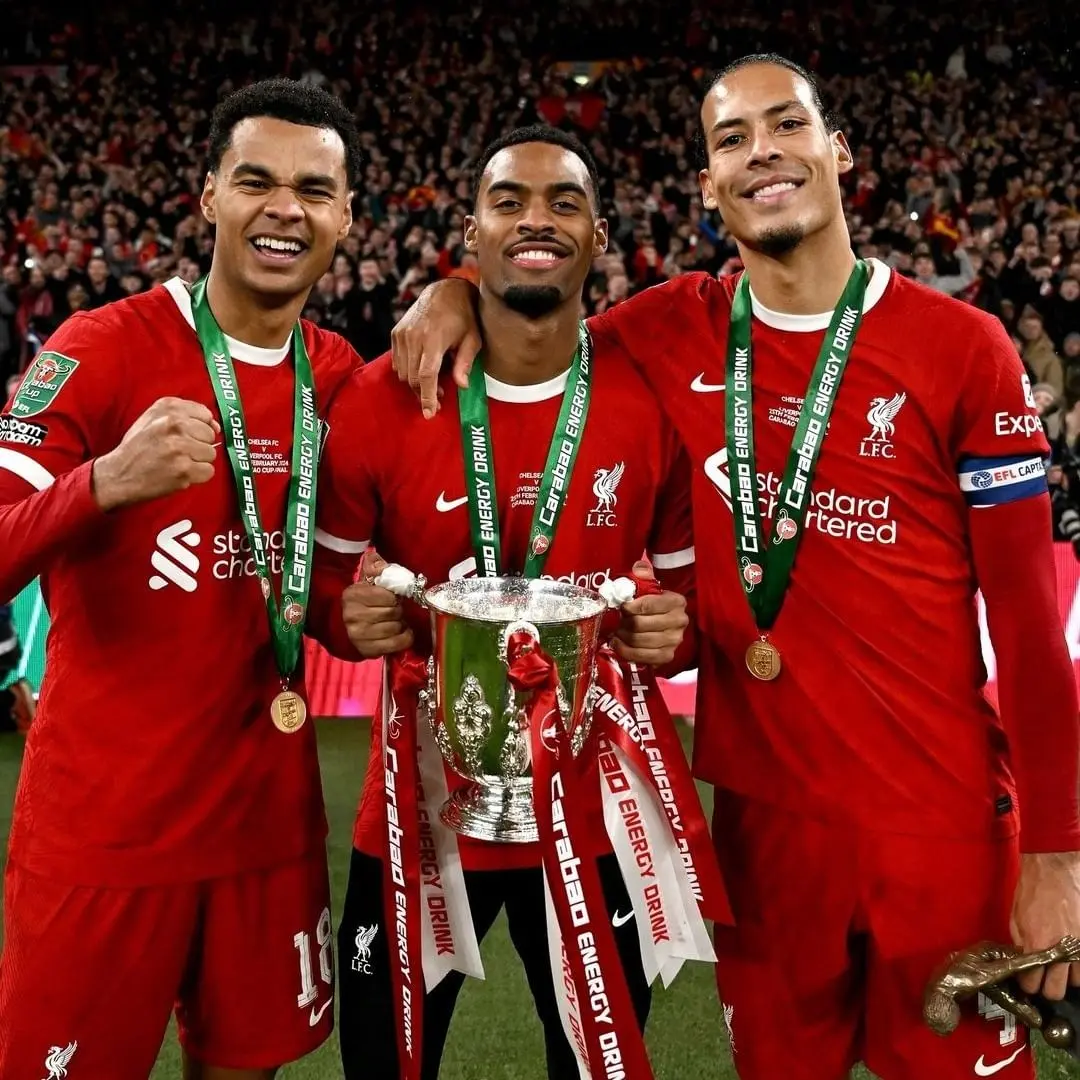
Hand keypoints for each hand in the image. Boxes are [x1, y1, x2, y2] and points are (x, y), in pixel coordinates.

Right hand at [91, 397, 218, 510]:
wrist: (118, 474)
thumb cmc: (138, 447)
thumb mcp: (153, 418)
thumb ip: (185, 416)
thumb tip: (217, 426)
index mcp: (168, 408)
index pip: (205, 415)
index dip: (200, 428)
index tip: (187, 436)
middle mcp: (175, 424)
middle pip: (210, 435)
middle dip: (198, 445)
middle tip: (178, 452)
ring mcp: (180, 447)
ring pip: (211, 454)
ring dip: (198, 461)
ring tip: (177, 462)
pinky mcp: (184, 469)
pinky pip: (208, 471)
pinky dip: (197, 476)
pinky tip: (180, 473)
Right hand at [341, 550, 413, 657]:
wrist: (345, 627)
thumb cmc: (362, 601)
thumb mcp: (366, 580)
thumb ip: (375, 566)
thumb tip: (379, 563)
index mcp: (353, 595)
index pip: (388, 595)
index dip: (394, 596)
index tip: (391, 597)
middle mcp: (353, 616)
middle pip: (392, 612)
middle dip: (397, 610)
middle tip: (394, 610)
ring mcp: (359, 635)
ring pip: (395, 628)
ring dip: (400, 624)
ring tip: (395, 621)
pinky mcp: (368, 650)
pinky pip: (397, 644)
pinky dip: (405, 637)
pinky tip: (400, 632)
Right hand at [390, 278, 481, 418]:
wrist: (445, 290)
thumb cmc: (464, 316)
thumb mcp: (473, 339)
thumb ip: (465, 363)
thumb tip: (462, 386)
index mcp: (434, 339)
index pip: (426, 375)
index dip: (427, 397)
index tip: (430, 413)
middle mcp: (414, 337)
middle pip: (413, 378)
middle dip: (424, 394)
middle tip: (438, 400)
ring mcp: (402, 334)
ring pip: (403, 373)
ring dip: (416, 384)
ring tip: (434, 383)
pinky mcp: (396, 333)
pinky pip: (397, 362)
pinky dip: (407, 371)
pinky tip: (422, 368)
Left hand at [613, 561, 688, 665]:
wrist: (666, 626)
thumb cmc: (654, 605)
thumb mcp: (650, 588)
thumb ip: (643, 576)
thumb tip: (639, 568)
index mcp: (676, 601)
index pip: (648, 604)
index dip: (629, 607)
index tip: (621, 607)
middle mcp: (679, 621)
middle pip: (640, 624)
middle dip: (623, 623)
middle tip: (617, 621)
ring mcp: (675, 640)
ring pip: (639, 641)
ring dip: (622, 637)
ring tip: (617, 632)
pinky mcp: (668, 656)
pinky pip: (643, 657)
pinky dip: (626, 652)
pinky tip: (619, 644)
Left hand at [1010, 851, 1079, 999]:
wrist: (1055, 870)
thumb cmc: (1033, 890)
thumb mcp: (1016, 918)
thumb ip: (1021, 943)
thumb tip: (1024, 960)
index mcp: (1036, 946)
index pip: (1032, 984)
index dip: (1028, 985)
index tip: (1028, 981)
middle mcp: (1059, 952)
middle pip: (1056, 991)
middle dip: (1047, 988)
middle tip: (1044, 979)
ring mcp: (1079, 948)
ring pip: (1075, 982)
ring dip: (1066, 976)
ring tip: (1059, 965)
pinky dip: (1079, 966)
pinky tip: (1072, 958)